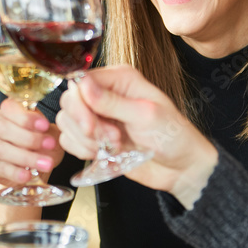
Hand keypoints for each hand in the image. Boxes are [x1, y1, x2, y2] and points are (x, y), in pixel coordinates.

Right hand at [0, 98, 63, 185]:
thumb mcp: (48, 133)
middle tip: (49, 145)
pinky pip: (0, 168)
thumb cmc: (42, 144)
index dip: (26, 117)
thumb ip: (46, 131)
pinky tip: (27, 175)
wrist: (36, 167)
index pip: (10, 108)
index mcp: (8, 111)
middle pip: (3, 128)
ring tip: (45, 164)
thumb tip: (46, 136)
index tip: (45, 126)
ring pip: (0, 149)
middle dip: (28, 137)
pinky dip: (15, 172)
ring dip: (25, 157)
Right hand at [57, 66, 217, 200]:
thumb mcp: (145, 116)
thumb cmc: (173, 137)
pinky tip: (104, 153)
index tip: (91, 126)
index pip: (80, 81)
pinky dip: (82, 150)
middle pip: (69, 101)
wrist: (180, 168)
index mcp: (120, 79)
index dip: (80, 104)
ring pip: (67, 122)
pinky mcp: (93, 137)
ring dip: (86, 140)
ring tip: (115, 146)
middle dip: (84, 125)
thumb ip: (111, 101)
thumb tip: (83, 84)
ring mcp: (98, 116)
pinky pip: (69, 140)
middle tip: (110, 138)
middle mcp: (105, 94)